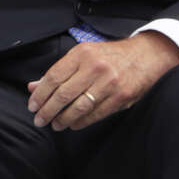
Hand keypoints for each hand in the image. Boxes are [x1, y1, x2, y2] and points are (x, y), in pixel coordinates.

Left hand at [27, 31, 178, 130]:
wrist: (146, 55)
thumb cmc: (111, 56)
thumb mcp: (84, 55)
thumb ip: (59, 71)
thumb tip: (34, 87)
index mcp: (82, 54)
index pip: (53, 77)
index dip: (40, 95)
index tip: (32, 106)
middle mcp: (95, 67)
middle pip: (63, 94)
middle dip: (48, 110)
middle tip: (39, 120)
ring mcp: (109, 83)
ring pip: (79, 107)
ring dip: (63, 119)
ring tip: (55, 124)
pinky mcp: (121, 97)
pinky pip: (96, 114)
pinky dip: (81, 122)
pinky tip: (73, 124)